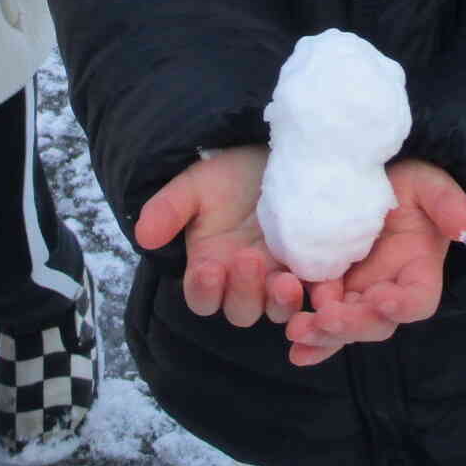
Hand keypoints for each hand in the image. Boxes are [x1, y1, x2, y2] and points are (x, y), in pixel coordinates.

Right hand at [135, 147, 305, 329]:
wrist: (270, 155)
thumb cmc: (228, 174)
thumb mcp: (195, 186)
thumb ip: (168, 210)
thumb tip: (143, 235)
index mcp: (210, 268)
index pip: (202, 297)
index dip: (204, 290)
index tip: (208, 269)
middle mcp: (243, 282)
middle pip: (241, 310)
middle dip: (244, 291)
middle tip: (249, 259)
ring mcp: (278, 277)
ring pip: (276, 309)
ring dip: (280, 301)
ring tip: (285, 280)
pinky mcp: (312, 269)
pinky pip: (316, 293)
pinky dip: (319, 294)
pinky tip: (321, 285)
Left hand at [284, 159, 465, 367]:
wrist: (370, 180)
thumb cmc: (407, 185)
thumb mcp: (429, 184)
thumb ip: (447, 204)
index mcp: (417, 272)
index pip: (417, 299)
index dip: (403, 305)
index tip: (382, 298)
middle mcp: (387, 292)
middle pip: (376, 323)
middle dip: (352, 325)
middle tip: (327, 318)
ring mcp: (356, 295)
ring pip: (344, 329)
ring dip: (323, 335)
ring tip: (300, 331)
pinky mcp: (328, 291)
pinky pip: (320, 321)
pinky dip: (309, 338)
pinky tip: (294, 348)